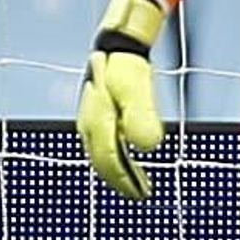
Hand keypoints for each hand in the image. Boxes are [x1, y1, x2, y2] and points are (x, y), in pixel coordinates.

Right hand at [77, 0, 166, 199]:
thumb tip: (150, 146)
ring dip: (120, 172)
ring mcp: (91, 120)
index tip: (142, 195)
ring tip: (139, 185)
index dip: (125, 180)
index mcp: (96, 120)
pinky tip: (130, 161)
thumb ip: (142, 115)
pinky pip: (106, 144)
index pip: (108, 159)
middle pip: (103, 161)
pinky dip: (118, 158)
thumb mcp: (137, 88)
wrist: (117, 44)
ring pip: (103, 154)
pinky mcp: (98, 115)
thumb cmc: (127, 65)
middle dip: (122, 180)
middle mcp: (89, 124)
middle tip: (141, 195)